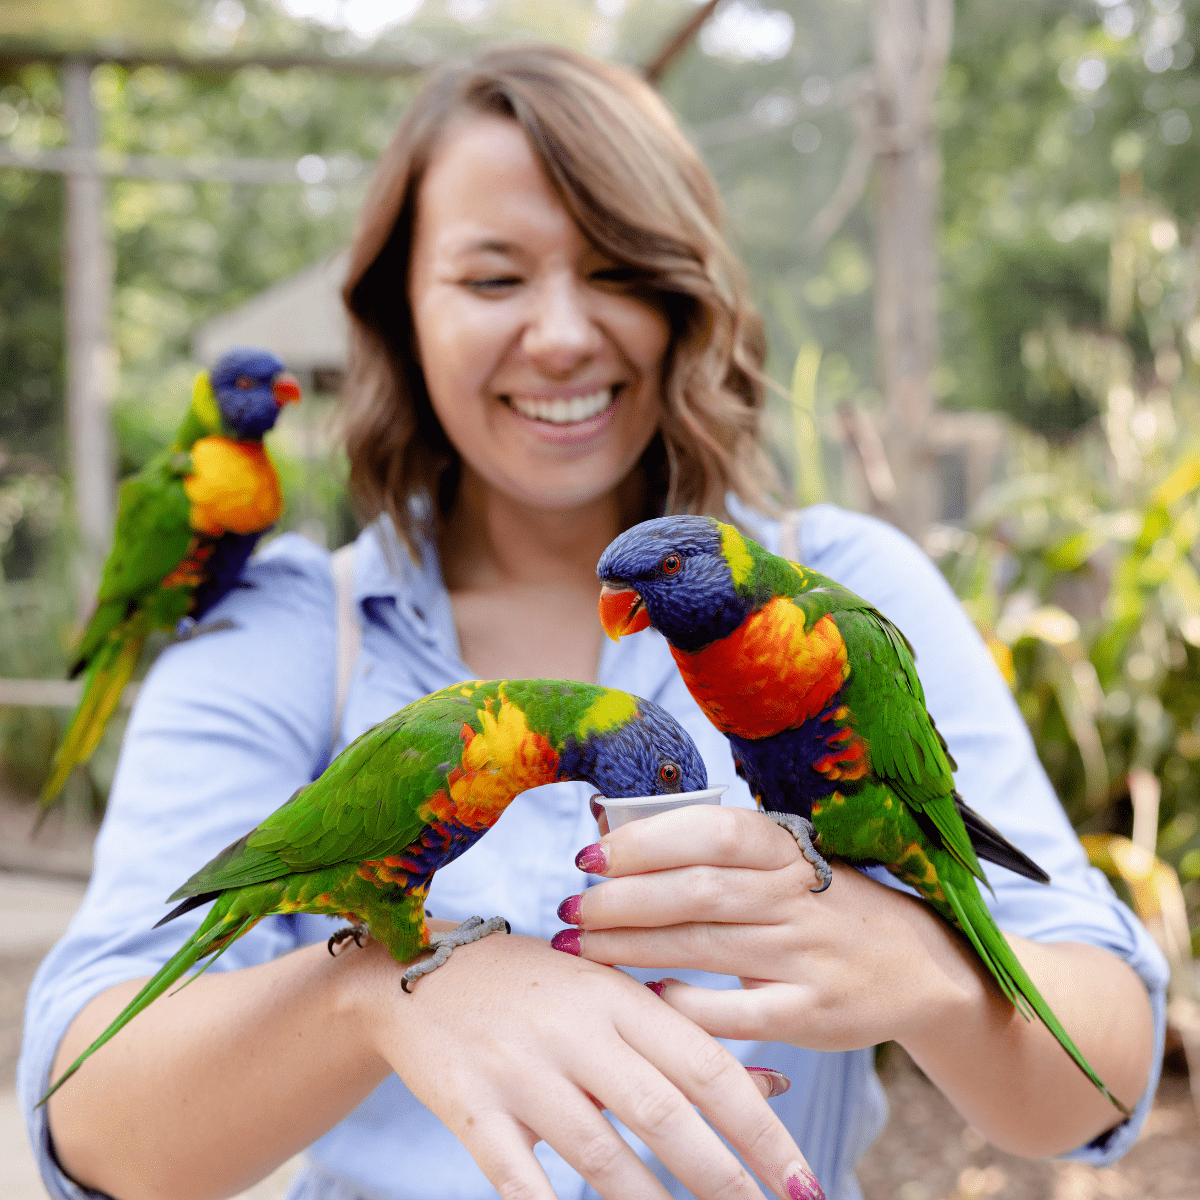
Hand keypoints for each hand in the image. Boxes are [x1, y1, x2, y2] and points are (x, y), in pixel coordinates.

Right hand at [346, 925, 822, 1199]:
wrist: (419, 969)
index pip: (706, 1066)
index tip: (805, 1180)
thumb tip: (775, 1084)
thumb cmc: (533, 985)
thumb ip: (686, 1034)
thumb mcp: (611, 992)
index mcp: (617, 996)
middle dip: (725, 1180)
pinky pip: (517, 1177)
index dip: (761, 1127)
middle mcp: (575, 1030)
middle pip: (664, 1113)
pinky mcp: (470, 1106)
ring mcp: (520, 1069)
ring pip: (600, 1154)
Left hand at [556, 804, 986, 1052]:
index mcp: (788, 848)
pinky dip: (685, 1003)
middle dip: (621, 899)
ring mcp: (808, 954)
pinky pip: (736, 1011)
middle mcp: (798, 896)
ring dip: (630, 945)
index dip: (646, 841)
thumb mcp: (787, 864)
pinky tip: (644, 996)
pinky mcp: (812, 1013)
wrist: (917, 967)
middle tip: (568, 908)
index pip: (712, 831)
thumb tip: (617, 844)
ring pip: (704, 945)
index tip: (588, 856)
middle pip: (696, 889)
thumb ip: (718, 856)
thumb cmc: (825, 906)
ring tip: (578, 947)